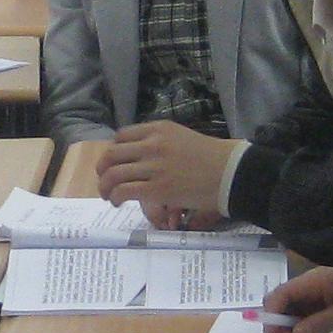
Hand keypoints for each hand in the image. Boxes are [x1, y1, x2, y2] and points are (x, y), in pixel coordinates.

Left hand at [95, 122, 236, 225]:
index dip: (113, 151)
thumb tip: (139, 157)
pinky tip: (119, 203)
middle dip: (102, 170)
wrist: (230, 172)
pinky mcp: (157, 189)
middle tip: (105, 181)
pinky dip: (115, 197)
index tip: (115, 163)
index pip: (121, 136)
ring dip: (105, 187)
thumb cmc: (211, 157)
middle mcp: (152, 145)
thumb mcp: (182, 137)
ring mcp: (153, 167)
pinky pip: (124, 191)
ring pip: (113, 174)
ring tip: (110, 196)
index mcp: (158, 129)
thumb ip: (159, 142)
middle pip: (112, 155)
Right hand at [264, 266, 332, 332]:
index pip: (281, 293)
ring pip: (290, 308)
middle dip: (279, 322)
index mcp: (315, 280)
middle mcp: (310, 283)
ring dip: (288, 326)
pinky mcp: (320, 301)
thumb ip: (319, 324)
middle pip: (282, 300)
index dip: (272, 314)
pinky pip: (302, 312)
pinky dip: (299, 326)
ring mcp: (314, 292)